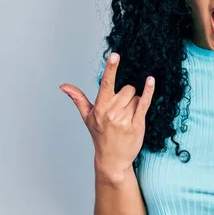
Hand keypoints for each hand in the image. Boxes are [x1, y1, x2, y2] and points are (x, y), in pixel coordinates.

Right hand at [59, 52, 154, 180]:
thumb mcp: (87, 117)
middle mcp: (111, 112)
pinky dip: (148, 91)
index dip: (111, 68)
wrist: (112, 159)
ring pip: (136, 97)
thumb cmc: (100, 135)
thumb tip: (63, 86)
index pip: (106, 83)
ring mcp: (125, 119)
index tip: (115, 55)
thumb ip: (78, 98)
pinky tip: (150, 81)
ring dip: (134, 103)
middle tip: (121, 111)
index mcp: (100, 108)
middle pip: (127, 89)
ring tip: (127, 118)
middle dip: (127, 95)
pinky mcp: (137, 124)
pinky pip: (144, 103)